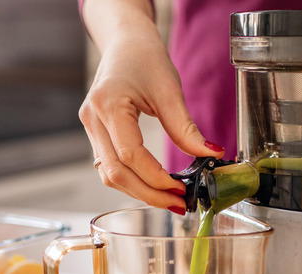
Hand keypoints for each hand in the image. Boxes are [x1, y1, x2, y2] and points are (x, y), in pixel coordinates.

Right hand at [78, 12, 223, 212]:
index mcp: (109, 105)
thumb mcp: (169, 90)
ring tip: (168, 198)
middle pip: (115, 173)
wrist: (125, 41)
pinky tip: (154, 185)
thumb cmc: (145, 57)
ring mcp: (90, 128)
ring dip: (138, 191)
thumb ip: (186, 128)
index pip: (130, 155)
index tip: (180, 189)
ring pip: (109, 175)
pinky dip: (131, 180)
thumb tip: (211, 155)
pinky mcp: (95, 134)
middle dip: (148, 194)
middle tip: (177, 203)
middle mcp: (92, 119)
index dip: (155, 178)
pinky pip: (110, 166)